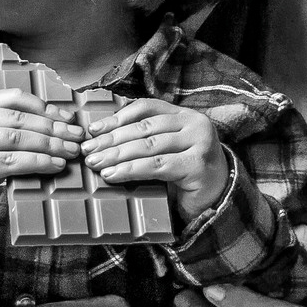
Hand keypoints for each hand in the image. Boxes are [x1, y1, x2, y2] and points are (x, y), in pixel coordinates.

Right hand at [0, 88, 82, 228]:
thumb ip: (9, 131)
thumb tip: (56, 127)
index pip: (13, 97)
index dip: (45, 106)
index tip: (68, 117)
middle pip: (18, 118)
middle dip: (53, 127)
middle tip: (78, 137)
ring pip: (15, 138)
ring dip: (49, 144)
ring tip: (70, 152)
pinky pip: (9, 162)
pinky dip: (36, 162)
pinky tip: (54, 166)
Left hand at [83, 97, 230, 216]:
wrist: (219, 198)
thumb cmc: (186, 174)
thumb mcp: (167, 150)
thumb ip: (146, 139)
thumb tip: (101, 138)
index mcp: (185, 115)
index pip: (146, 108)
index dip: (117, 117)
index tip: (93, 129)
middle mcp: (195, 123)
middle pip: (144, 127)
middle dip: (111, 138)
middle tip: (88, 150)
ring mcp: (199, 143)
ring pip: (148, 145)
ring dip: (117, 155)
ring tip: (96, 163)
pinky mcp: (197, 164)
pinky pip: (156, 165)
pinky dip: (130, 170)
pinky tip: (113, 175)